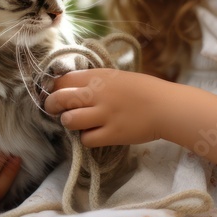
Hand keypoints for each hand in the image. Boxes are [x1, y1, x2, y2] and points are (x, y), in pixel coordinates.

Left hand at [44, 68, 170, 147]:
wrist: (165, 107)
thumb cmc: (144, 90)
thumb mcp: (116, 76)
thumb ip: (94, 81)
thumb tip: (71, 87)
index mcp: (99, 76)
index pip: (63, 79)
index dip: (53, 87)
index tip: (54, 93)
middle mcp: (98, 93)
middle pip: (59, 98)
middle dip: (51, 105)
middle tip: (54, 110)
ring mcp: (104, 114)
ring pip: (69, 120)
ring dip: (69, 123)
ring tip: (78, 123)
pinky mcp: (112, 134)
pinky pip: (86, 139)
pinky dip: (87, 138)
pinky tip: (95, 134)